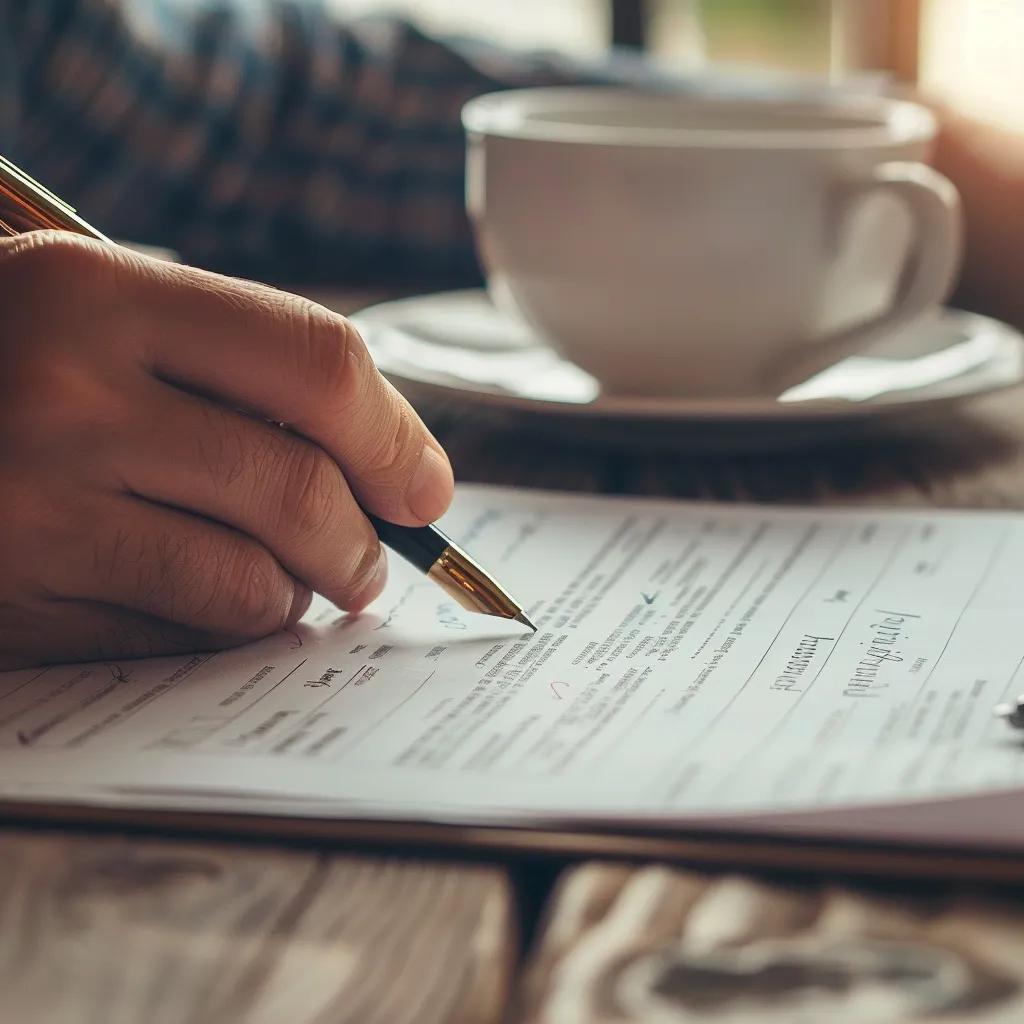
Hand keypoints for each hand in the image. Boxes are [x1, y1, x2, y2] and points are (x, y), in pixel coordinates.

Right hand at [0, 231, 453, 667]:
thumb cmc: (15, 364)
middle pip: (298, 486)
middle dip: (362, 544)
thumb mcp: (109, 322)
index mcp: (101, 291)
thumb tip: (402, 475)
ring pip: (250, 582)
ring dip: (293, 594)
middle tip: (369, 564)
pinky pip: (179, 637)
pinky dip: (221, 631)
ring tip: (286, 581)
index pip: (318, 363)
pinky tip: (202, 602)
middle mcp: (63, 392)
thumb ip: (243, 377)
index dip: (397, 438)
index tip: (425, 492)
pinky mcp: (14, 599)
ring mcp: (30, 505)